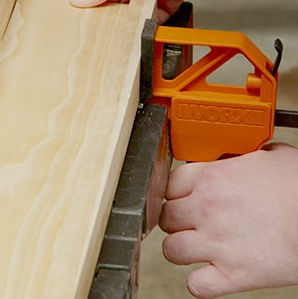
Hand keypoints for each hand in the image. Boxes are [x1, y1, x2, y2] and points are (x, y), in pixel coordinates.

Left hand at [159, 143, 297, 297]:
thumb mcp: (273, 158)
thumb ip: (247, 158)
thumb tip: (250, 155)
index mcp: (212, 178)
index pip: (169, 185)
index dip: (175, 193)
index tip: (182, 197)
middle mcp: (207, 210)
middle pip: (166, 217)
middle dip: (175, 221)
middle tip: (190, 223)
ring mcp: (217, 244)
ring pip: (171, 250)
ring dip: (180, 250)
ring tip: (196, 247)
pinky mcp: (234, 274)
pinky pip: (198, 285)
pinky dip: (200, 283)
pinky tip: (210, 275)